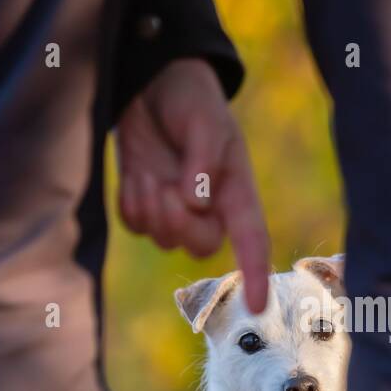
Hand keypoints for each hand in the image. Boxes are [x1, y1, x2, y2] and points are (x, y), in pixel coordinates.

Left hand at [116, 58, 268, 311]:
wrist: (151, 84)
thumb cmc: (191, 99)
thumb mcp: (206, 120)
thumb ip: (204, 160)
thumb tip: (196, 202)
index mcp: (236, 190)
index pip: (252, 240)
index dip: (256, 274)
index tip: (259, 307)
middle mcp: (210, 207)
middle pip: (201, 246)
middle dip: (179, 224)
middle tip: (165, 188)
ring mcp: (175, 208)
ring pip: (165, 239)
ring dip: (151, 208)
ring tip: (148, 171)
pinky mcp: (145, 204)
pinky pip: (136, 226)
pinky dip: (131, 203)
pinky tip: (136, 175)